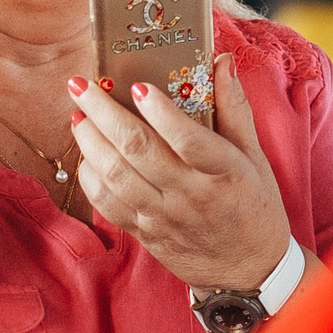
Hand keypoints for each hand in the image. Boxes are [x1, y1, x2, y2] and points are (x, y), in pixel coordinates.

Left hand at [68, 53, 292, 293]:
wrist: (246, 271)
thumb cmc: (253, 206)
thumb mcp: (254, 157)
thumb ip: (234, 108)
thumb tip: (222, 61)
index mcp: (223, 172)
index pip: (188, 139)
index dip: (160, 112)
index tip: (137, 85)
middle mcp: (190, 195)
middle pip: (138, 150)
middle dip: (102, 113)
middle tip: (80, 85)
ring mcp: (164, 216)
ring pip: (116, 176)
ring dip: (89, 142)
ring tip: (77, 115)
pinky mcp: (145, 233)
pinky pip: (108, 205)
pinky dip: (91, 178)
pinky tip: (86, 155)